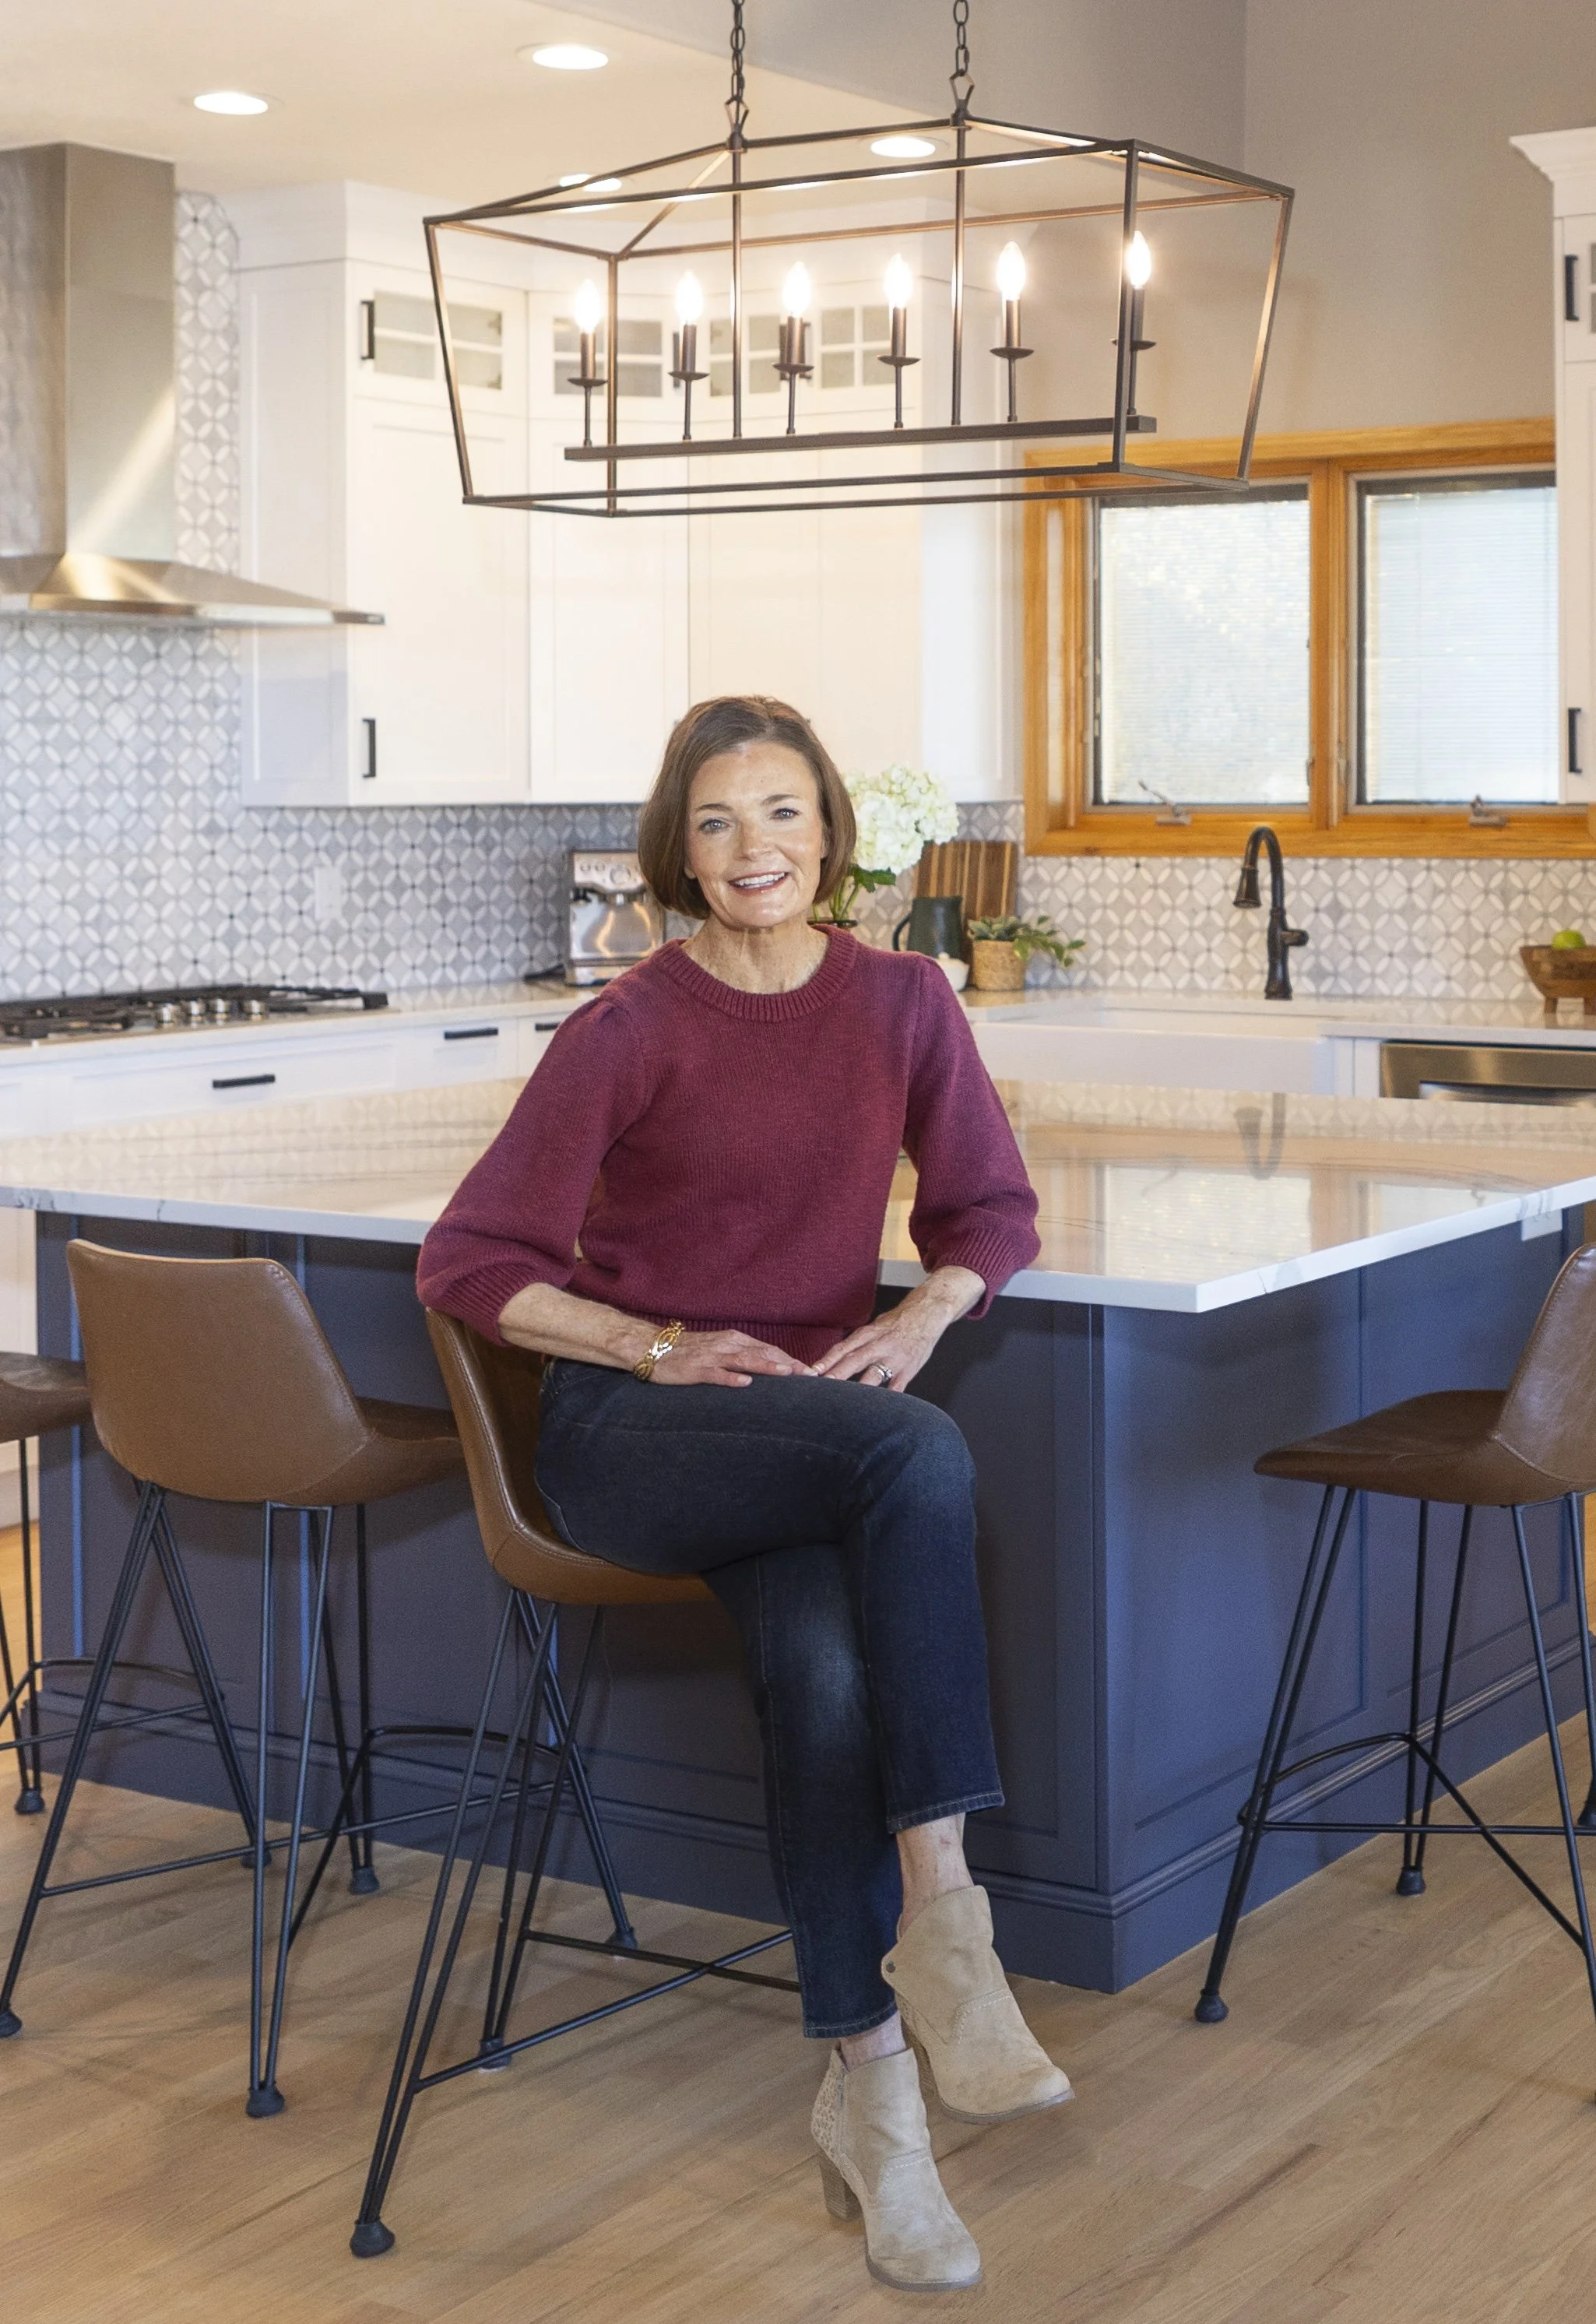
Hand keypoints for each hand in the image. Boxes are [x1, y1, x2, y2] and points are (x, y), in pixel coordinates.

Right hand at [651, 1329, 815, 1388]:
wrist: (651, 1346)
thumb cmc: (687, 1350)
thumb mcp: (718, 1349)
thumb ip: (740, 1356)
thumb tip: (766, 1367)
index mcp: (734, 1340)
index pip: (769, 1350)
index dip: (791, 1361)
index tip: (811, 1373)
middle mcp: (727, 1345)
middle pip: (763, 1354)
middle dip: (788, 1365)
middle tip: (810, 1377)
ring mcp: (711, 1357)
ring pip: (744, 1361)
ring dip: (767, 1367)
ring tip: (786, 1375)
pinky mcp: (696, 1369)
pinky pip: (716, 1374)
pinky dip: (731, 1378)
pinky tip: (744, 1384)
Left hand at [811, 1266, 984, 1392]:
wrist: (927, 1314)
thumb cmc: (897, 1323)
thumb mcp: (874, 1327)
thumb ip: (856, 1343)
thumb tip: (834, 1358)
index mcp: (868, 1334)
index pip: (843, 1348)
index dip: (827, 1360)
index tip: (812, 1372)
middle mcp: (879, 1345)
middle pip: (854, 1360)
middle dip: (837, 1374)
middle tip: (822, 1385)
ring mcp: (894, 1358)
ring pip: (874, 1375)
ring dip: (858, 1388)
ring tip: (846, 1402)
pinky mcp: (908, 1369)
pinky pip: (896, 1387)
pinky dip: (887, 1398)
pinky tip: (877, 1409)